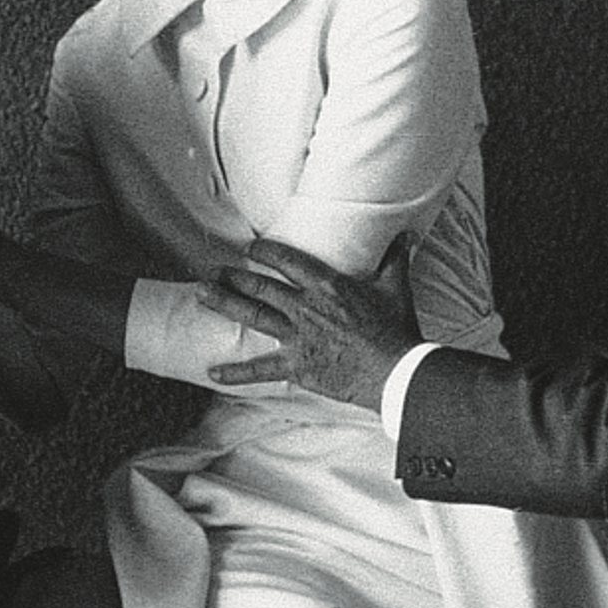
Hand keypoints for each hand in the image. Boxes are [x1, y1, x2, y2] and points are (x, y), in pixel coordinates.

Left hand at [199, 236, 420, 408]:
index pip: (288, 260)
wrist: (395, 370)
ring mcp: (298, 336)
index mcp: (327, 285)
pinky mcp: (297, 366)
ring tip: (200, 293)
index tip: (251, 248)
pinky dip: (235, 373)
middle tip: (210, 269)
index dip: (266, 252)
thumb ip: (395, 258)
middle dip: (233, 276)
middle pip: (260, 286)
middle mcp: (305, 307)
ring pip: (252, 316)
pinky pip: (260, 369)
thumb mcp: (397, 288)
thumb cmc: (397, 329)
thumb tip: (406, 234)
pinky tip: (211, 373)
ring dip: (224, 303)